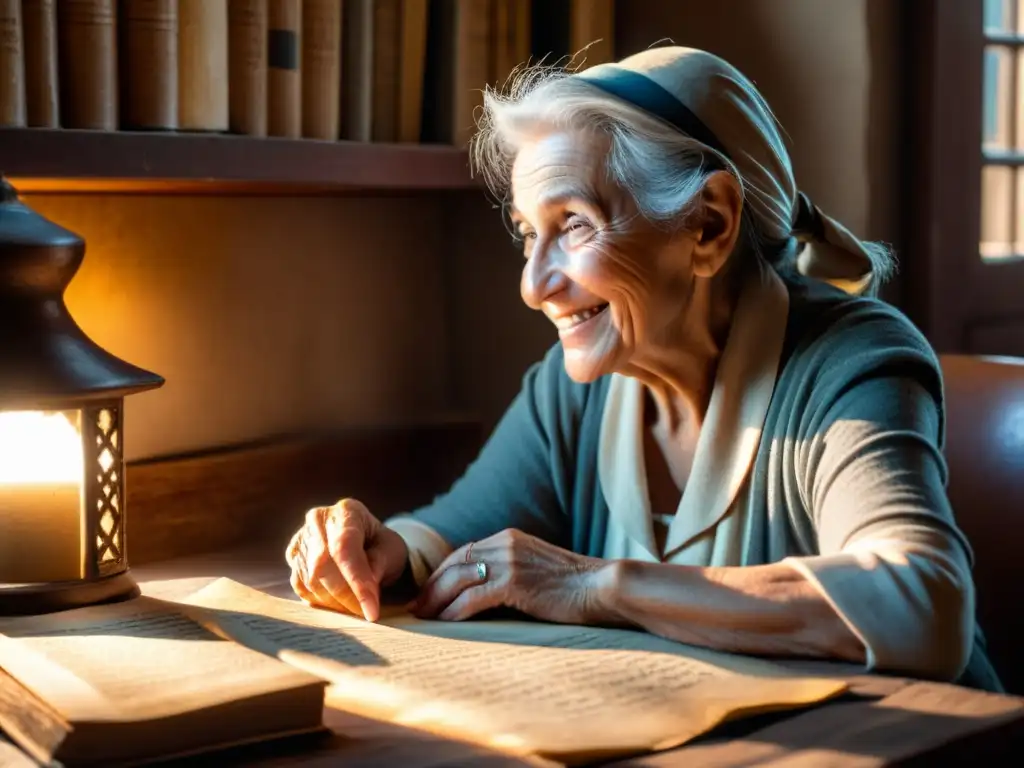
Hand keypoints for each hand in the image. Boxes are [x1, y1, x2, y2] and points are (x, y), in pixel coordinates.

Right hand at [285, 499, 408, 620]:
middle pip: (323, 565)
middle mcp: (318, 520)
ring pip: (310, 580)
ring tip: (355, 609)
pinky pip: (302, 587)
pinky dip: (322, 602)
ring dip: (334, 603)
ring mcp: (301, 538)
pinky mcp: (293, 557)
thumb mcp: (392, 549)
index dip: (357, 581)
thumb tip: (366, 586)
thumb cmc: (381, 544)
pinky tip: (339, 604)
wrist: (366, 541)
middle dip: (347, 596)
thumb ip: (380, 562)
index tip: (371, 611)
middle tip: (366, 614)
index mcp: (346, 511)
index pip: (345, 547)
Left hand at [411, 528, 612, 623]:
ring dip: (436, 599)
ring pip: (458, 578)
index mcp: (509, 538)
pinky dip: (454, 610)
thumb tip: (487, 594)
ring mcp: (509, 561)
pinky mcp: (514, 582)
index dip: (442, 572)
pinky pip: (473, 597)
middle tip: (417, 606)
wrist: (603, 586)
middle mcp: (505, 544)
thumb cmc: (576, 587)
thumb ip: (513, 572)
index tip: (429, 591)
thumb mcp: (538, 569)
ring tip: (423, 617)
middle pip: (455, 563)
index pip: (464, 552)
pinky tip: (445, 623)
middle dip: (432, 585)